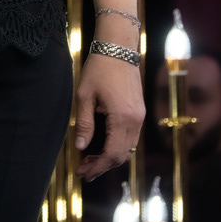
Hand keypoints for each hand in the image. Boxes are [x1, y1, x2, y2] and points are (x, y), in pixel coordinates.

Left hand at [75, 51, 144, 180]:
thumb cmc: (99, 69)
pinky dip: (118, 147)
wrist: (118, 49)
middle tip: (84, 171)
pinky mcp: (139, 112)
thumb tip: (80, 147)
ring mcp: (140, 117)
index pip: (112, 154)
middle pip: (122, 156)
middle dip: (102, 166)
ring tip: (90, 160)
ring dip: (110, 158)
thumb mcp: (85, 95)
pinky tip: (102, 146)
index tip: (82, 172)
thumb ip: (84, 123)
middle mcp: (135, 121)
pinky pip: (131, 138)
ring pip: (128, 149)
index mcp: (122, 118)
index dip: (97, 167)